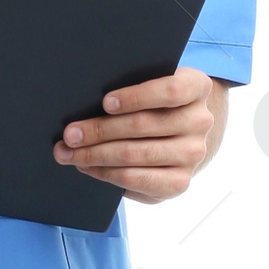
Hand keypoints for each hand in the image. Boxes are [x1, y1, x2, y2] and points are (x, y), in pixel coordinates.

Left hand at [52, 69, 225, 201]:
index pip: (170, 90)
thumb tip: (84, 101)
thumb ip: (131, 86)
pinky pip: (137, 179)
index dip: (135, 97)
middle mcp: (200, 121)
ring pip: (134, 154)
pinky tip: (88, 167)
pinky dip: (106, 173)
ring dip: (95, 155)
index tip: (105, 103)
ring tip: (68, 153)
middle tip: (70, 134)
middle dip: (99, 131)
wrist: (181, 135)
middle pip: (143, 125)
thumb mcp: (152, 86)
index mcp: (197, 87)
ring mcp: (193, 154)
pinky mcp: (180, 182)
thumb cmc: (156, 104)